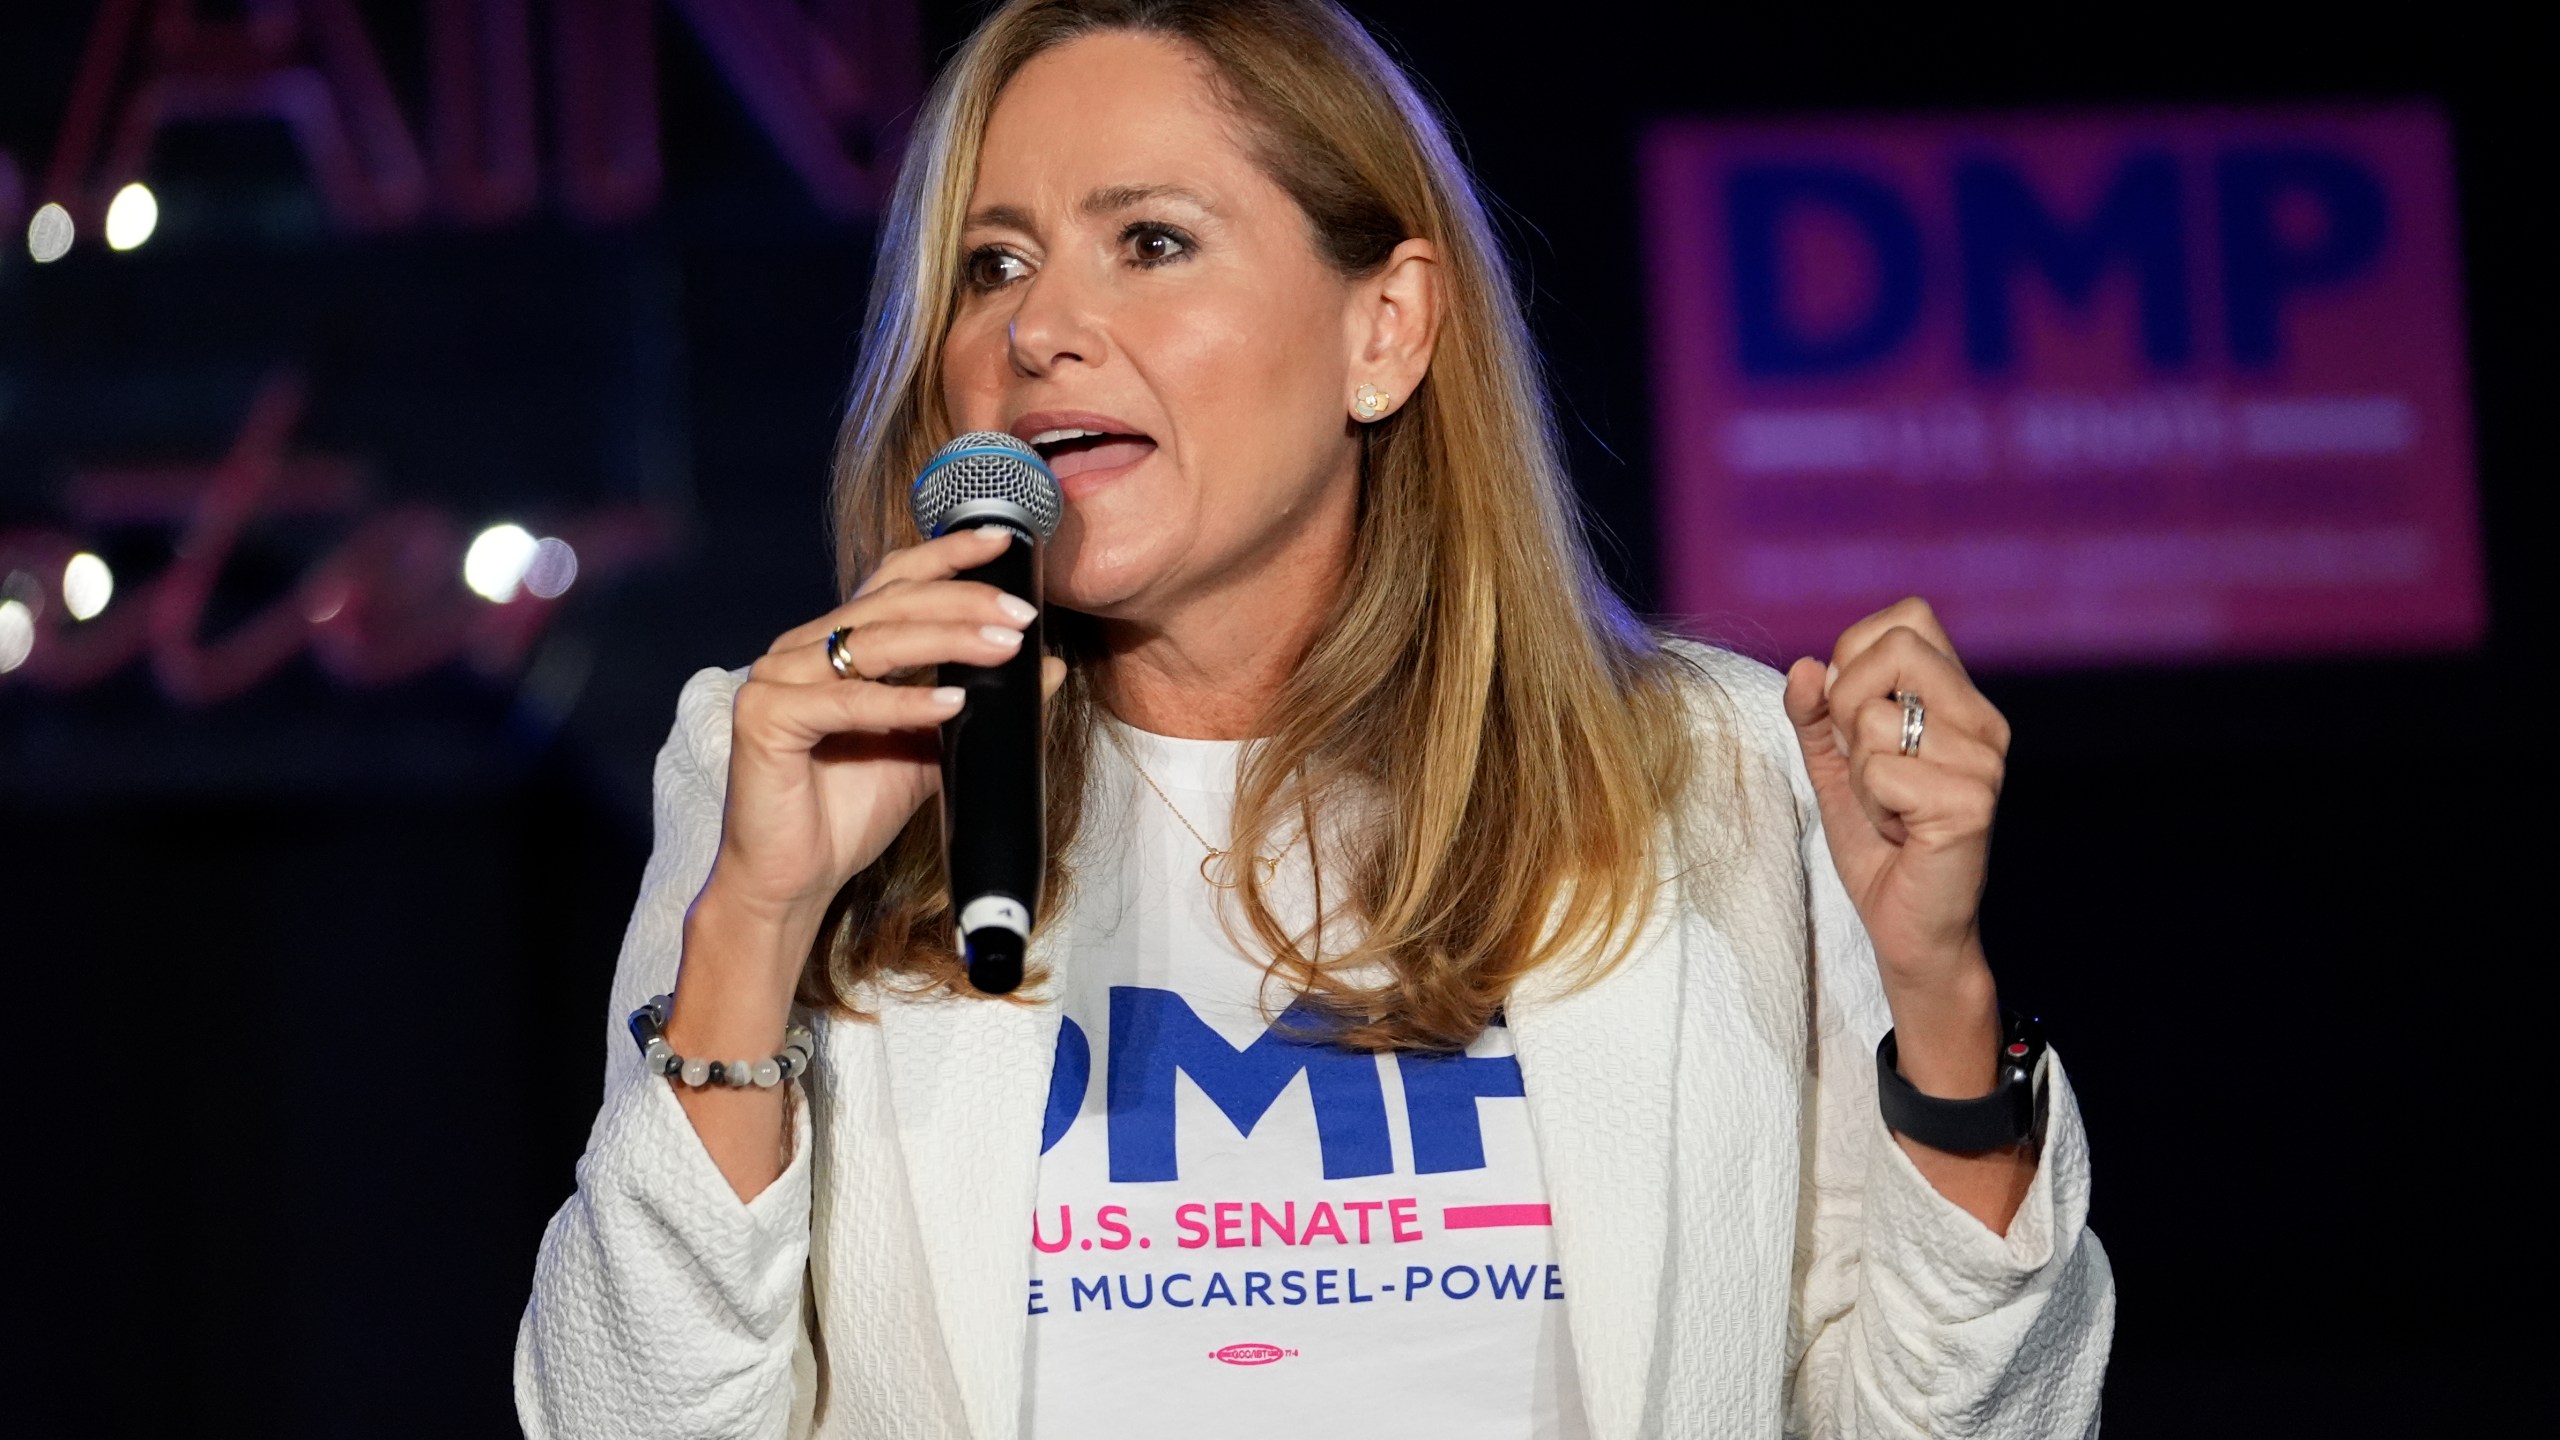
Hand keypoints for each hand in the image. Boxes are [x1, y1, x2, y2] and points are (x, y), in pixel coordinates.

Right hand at [689, 526, 1066, 1008]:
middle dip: (963, 603)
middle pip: (890, 605)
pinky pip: (846, 703)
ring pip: (873, 644)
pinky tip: (953, 703)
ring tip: (1006, 647)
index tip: (1004, 542)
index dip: (946, 555)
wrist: (795, 880)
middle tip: (1022, 615)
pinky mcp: (765, 719)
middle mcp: (800, 650)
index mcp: (834, 645)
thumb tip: (1051, 666)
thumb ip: (982, 705)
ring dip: (947, 642)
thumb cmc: (852, 811)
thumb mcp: (934, 750)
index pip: (893, 581)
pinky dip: (903, 703)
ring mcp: (776, 680)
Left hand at [1782, 598, 2007, 993]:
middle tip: (1863, 763)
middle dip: (1847, 704)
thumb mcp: (1835, 765)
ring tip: (1886, 807)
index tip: (1852, 714)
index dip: (1856, 654)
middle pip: (1893, 650)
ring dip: (1856, 772)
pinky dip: (1869, 804)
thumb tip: (1803, 666)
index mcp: (1959, 700)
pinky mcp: (1970, 801)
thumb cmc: (1880, 844)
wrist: (1910, 926)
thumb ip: (1815, 713)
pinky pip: (1880, 771)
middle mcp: (1982, 721)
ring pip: (1874, 720)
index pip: (1908, 618)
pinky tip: (1898, 831)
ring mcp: (1982, 760)